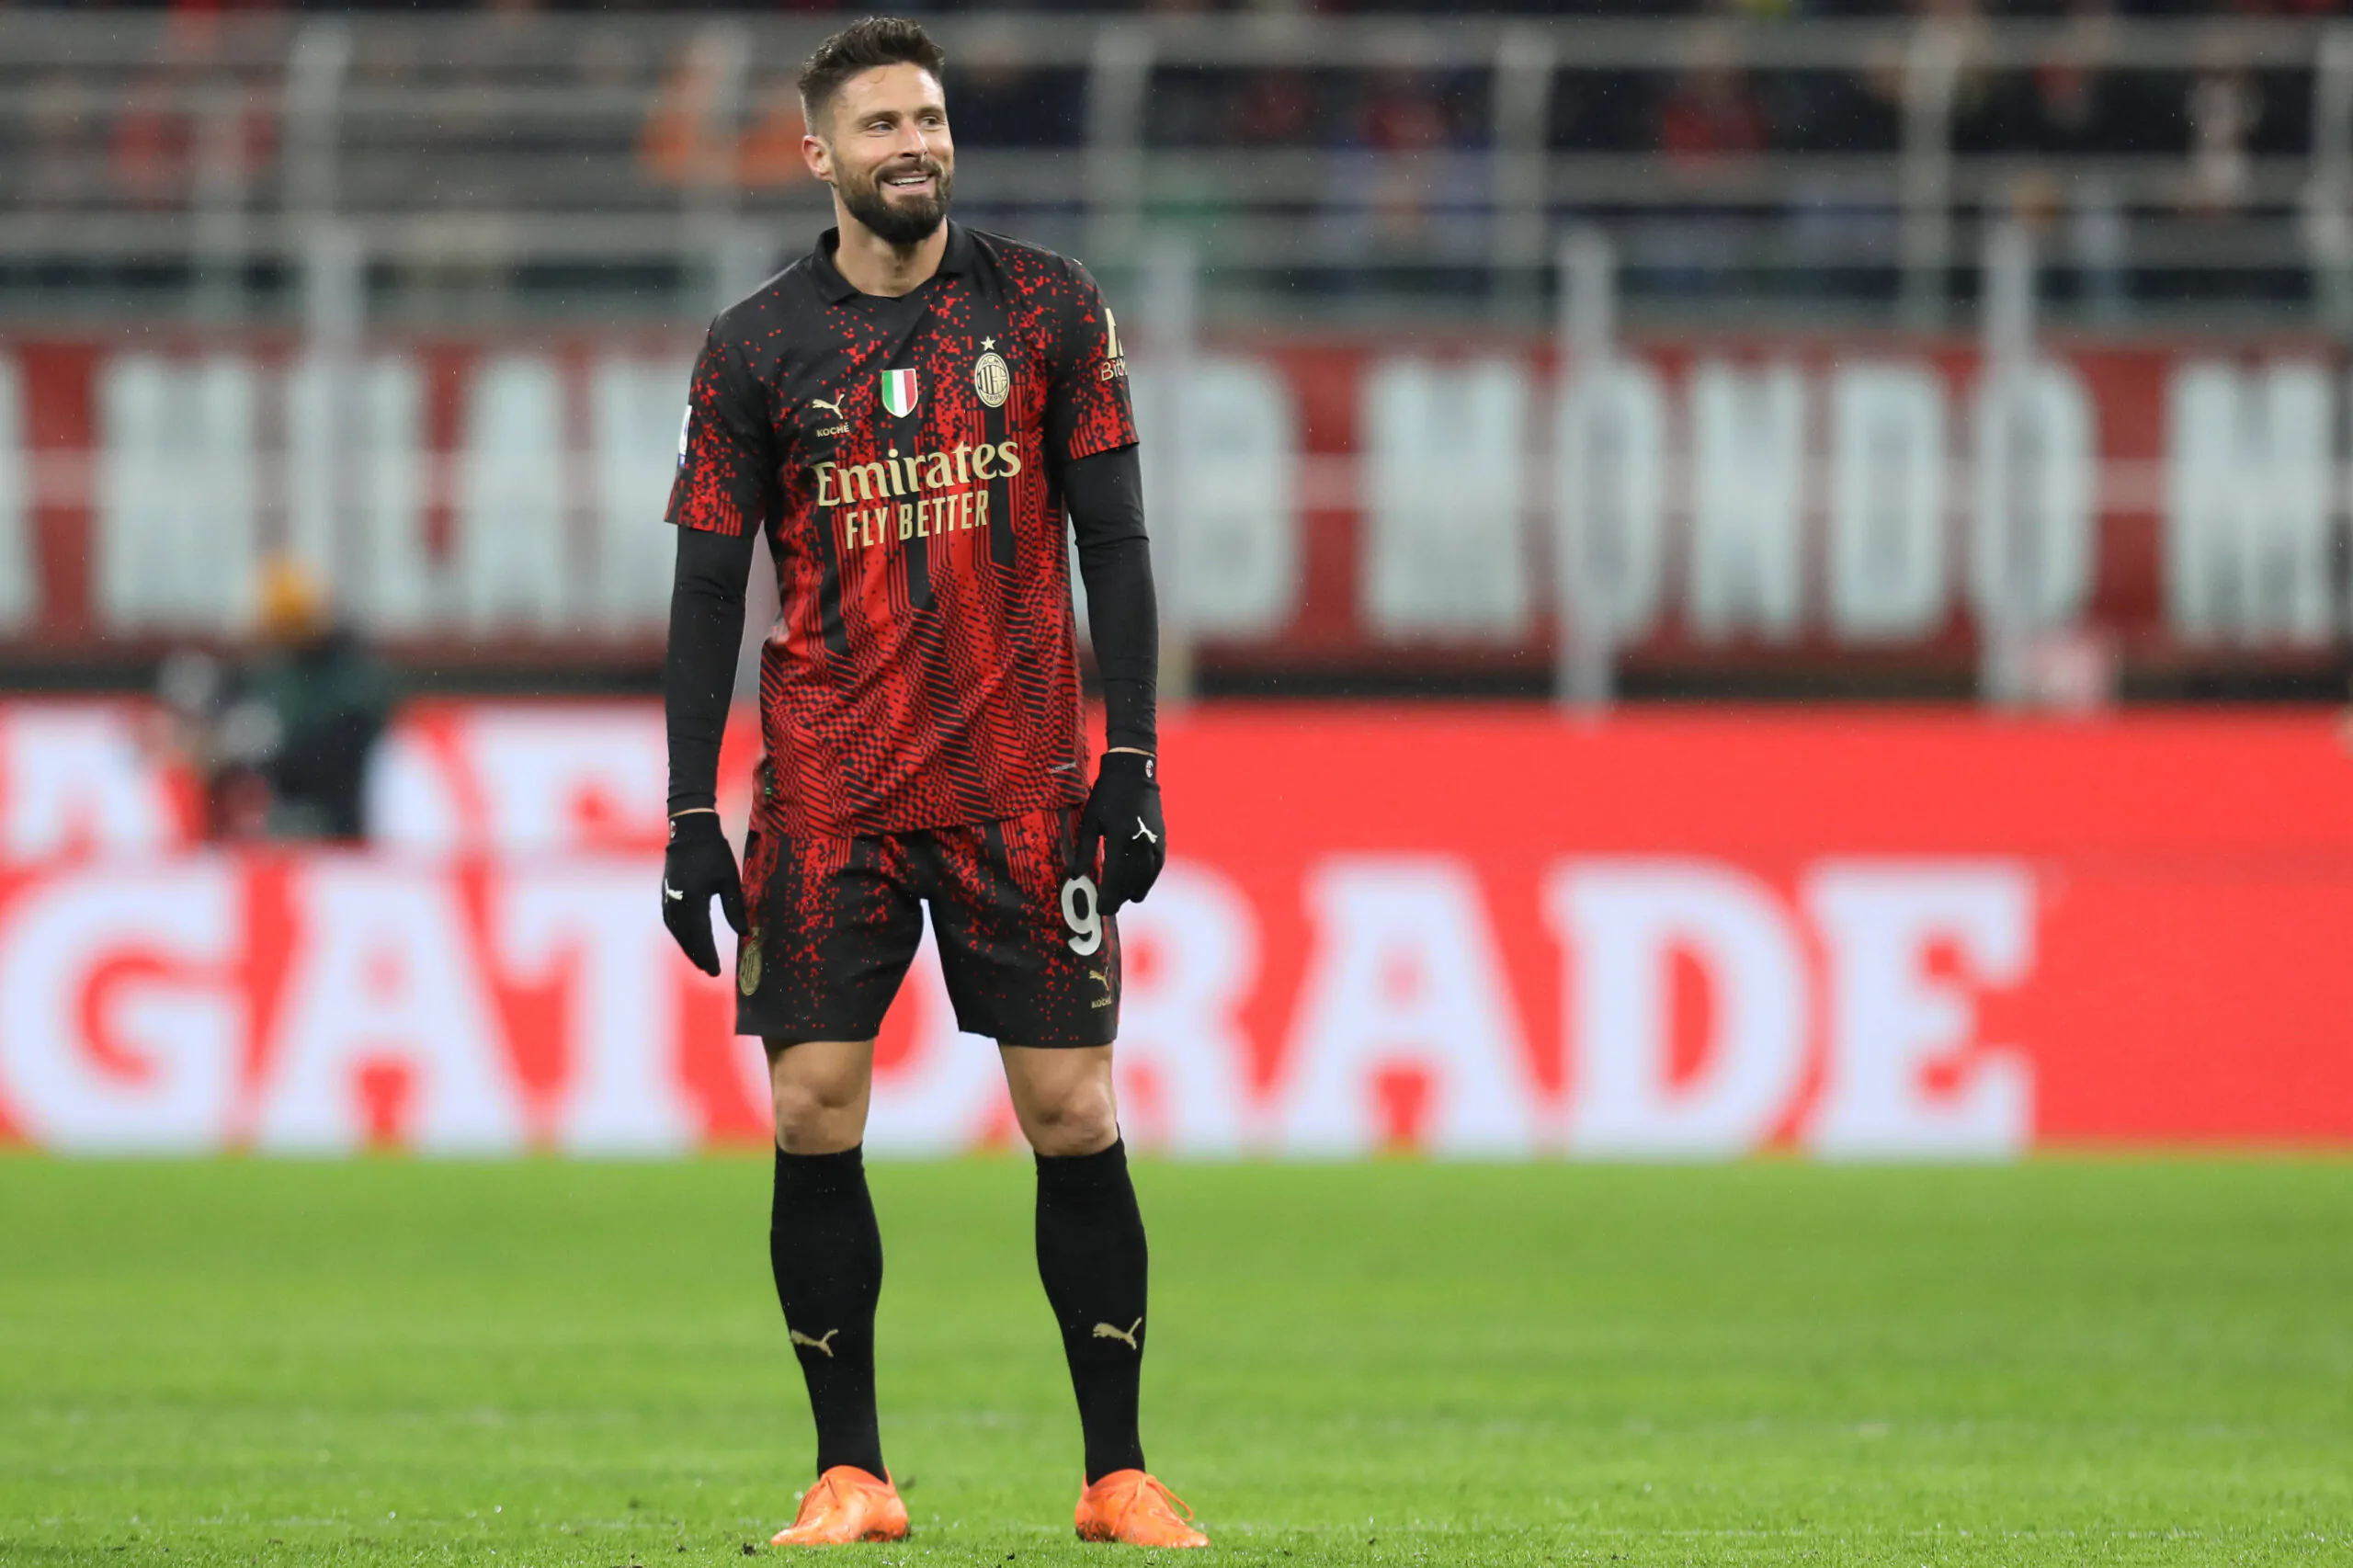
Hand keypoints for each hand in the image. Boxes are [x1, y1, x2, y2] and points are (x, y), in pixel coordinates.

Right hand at [662, 811, 744, 975]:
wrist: (689, 831)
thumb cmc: (714, 853)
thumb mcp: (729, 880)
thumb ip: (735, 908)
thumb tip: (744, 933)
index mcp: (693, 900)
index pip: (701, 937)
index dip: (708, 956)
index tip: (715, 972)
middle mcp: (677, 903)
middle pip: (687, 939)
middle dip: (698, 956)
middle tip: (709, 971)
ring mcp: (668, 899)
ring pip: (677, 932)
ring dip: (688, 948)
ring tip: (701, 961)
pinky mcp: (665, 895)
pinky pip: (671, 923)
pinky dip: (681, 936)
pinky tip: (688, 941)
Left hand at [1073, 751, 1163, 914]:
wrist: (1135, 773)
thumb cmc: (1107, 795)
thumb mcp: (1090, 821)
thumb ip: (1084, 850)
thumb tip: (1075, 875)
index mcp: (1120, 839)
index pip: (1114, 878)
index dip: (1108, 897)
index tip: (1101, 909)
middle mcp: (1139, 844)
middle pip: (1131, 881)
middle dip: (1120, 897)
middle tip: (1109, 908)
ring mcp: (1153, 841)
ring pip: (1146, 876)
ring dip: (1135, 890)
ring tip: (1124, 900)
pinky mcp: (1160, 838)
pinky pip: (1156, 866)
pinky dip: (1148, 879)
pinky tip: (1140, 886)